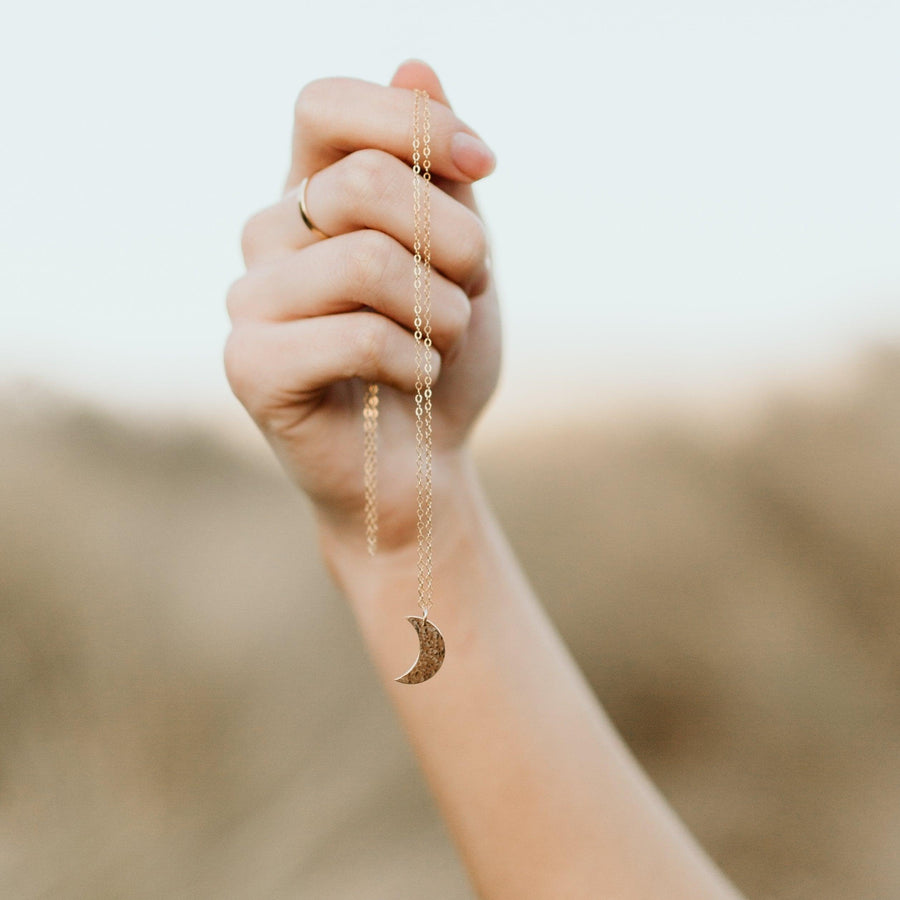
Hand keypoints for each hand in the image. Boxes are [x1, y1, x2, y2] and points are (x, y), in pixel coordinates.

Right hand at [224, 60, 500, 550]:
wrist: (422, 460)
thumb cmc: (436, 352)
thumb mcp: (459, 252)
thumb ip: (438, 169)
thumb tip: (417, 63)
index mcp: (310, 196)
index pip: (324, 104)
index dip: (411, 121)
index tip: (484, 164)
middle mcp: (268, 238)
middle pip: (361, 182)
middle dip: (453, 238)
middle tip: (473, 288)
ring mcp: (250, 302)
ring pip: (365, 261)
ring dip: (441, 310)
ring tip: (440, 343)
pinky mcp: (250, 366)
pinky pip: (354, 335)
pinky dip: (413, 360)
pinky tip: (414, 379)